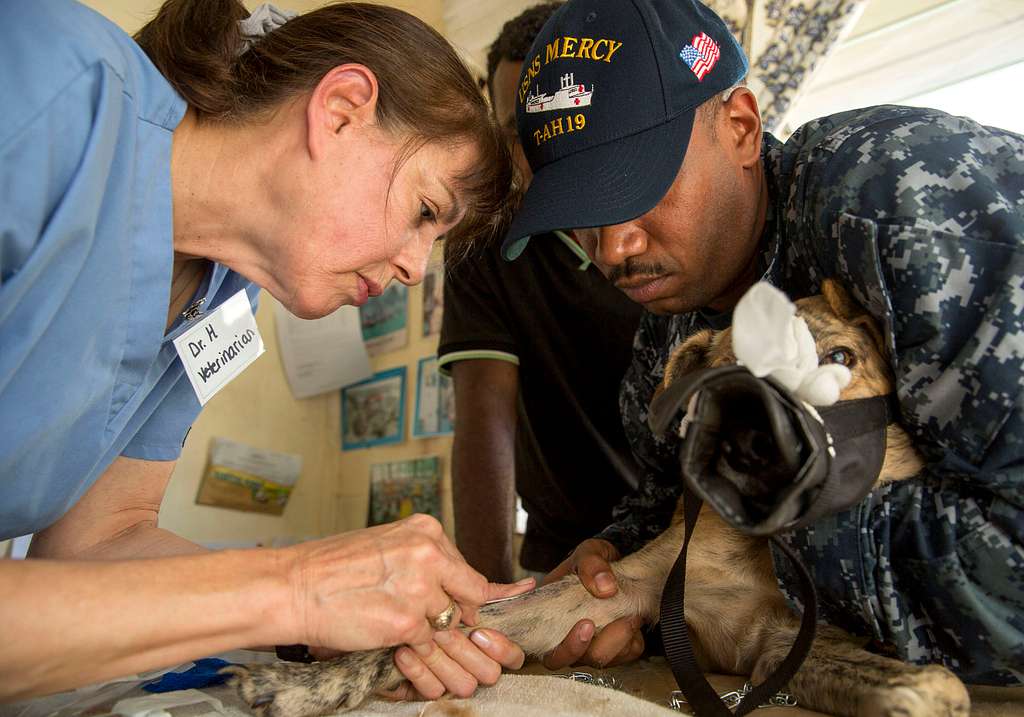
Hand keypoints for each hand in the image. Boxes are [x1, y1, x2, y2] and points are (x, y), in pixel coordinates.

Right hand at [283, 514, 531, 695]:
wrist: (293, 586)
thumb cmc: (332, 569)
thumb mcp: (387, 547)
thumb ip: (423, 561)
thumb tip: (459, 585)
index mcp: (425, 530)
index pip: (466, 569)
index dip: (473, 595)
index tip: (512, 597)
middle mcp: (429, 553)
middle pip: (469, 595)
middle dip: (459, 616)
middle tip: (438, 624)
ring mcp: (420, 588)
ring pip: (447, 622)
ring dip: (432, 635)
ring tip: (402, 629)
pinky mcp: (407, 622)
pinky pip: (426, 643)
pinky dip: (415, 649)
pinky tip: (392, 639)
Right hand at [541, 539, 644, 669]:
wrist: (617, 564)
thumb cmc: (593, 561)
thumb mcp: (588, 552)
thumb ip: (591, 565)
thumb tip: (605, 588)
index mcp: (547, 613)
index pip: (539, 643)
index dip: (555, 645)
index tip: (584, 624)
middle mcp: (563, 635)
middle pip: (563, 661)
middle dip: (583, 647)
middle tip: (600, 622)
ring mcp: (588, 645)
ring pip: (596, 660)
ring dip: (616, 642)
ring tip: (630, 615)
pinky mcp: (615, 647)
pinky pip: (624, 655)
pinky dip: (632, 641)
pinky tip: (634, 619)